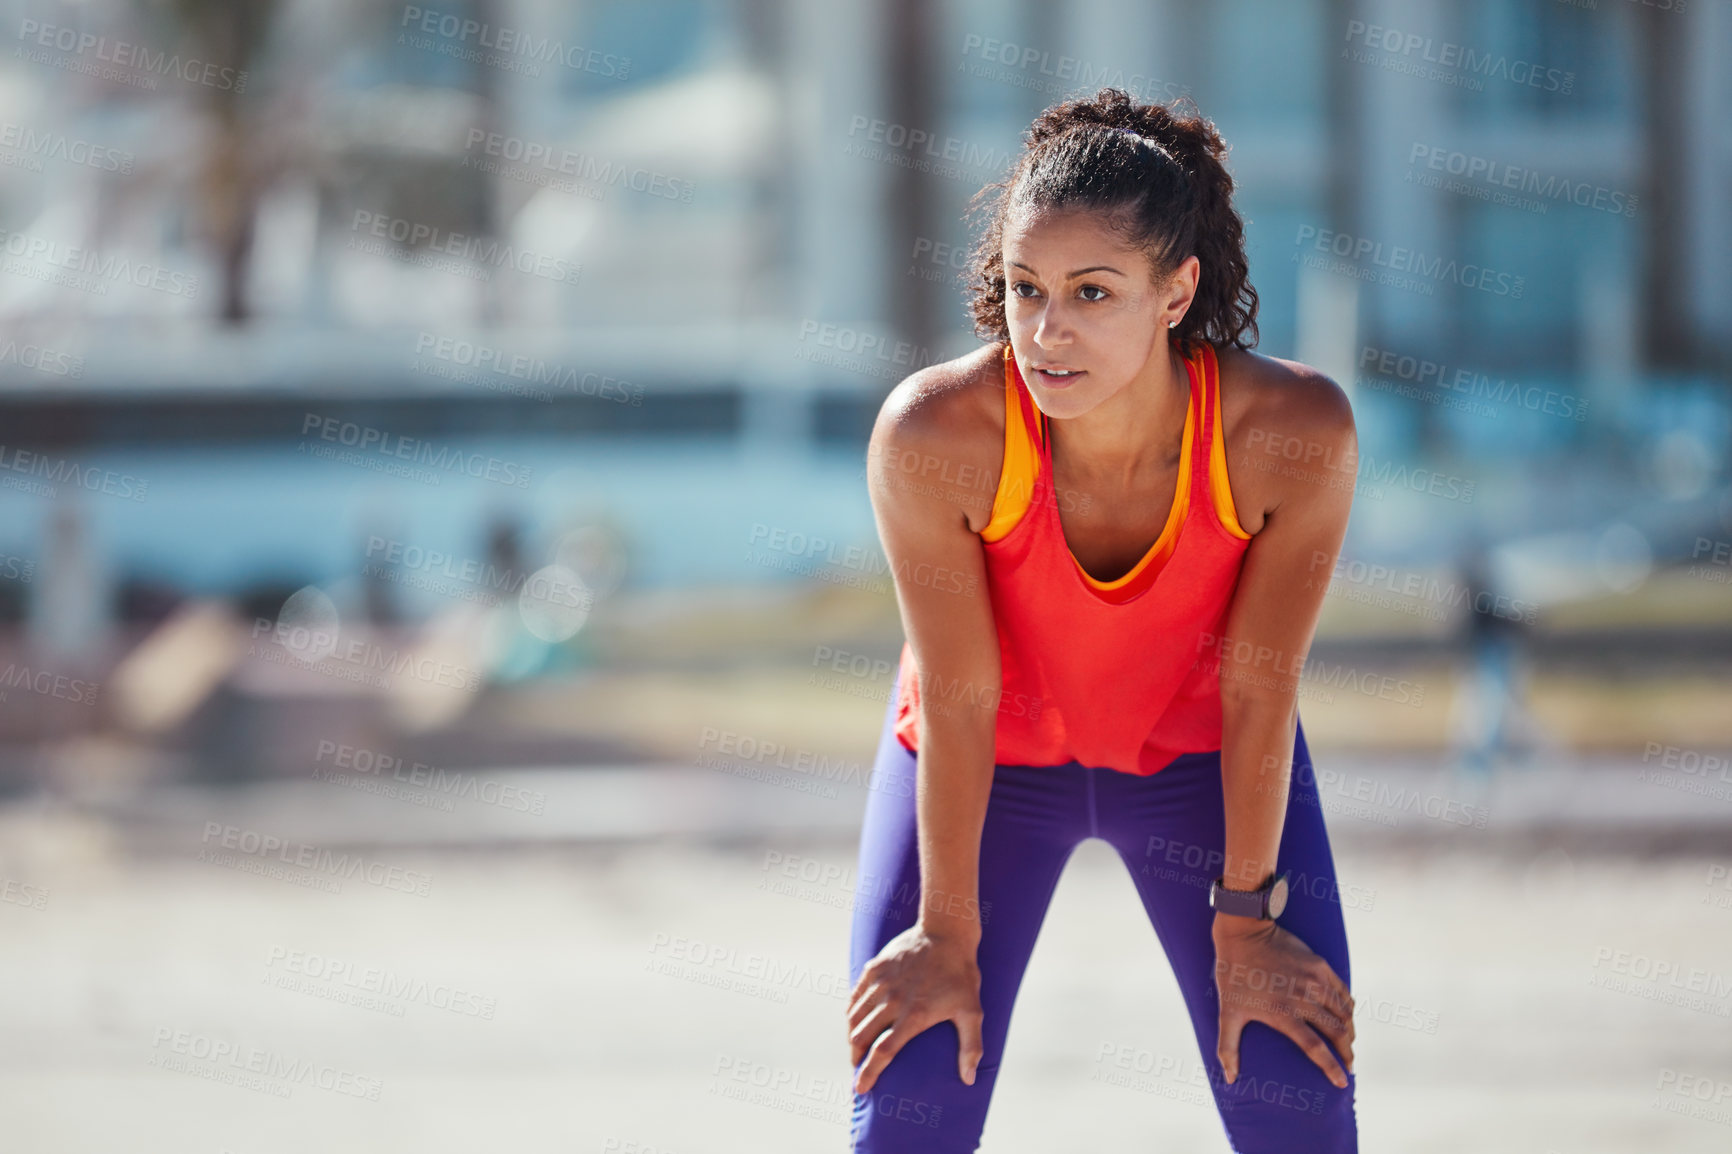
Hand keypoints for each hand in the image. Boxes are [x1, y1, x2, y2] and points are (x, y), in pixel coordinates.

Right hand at [847, 924, 983, 1094]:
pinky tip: (855, 1020)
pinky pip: (855, 996)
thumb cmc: (961, 974)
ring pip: (855, 1017)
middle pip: (862, 1037)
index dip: (869, 1072)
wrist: (946, 932)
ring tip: (856, 1047)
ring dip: (853, 1036)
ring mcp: (881, 984)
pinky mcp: (874, 968)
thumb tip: (969, 1079)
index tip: (859, 1088)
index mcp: (913, 1015)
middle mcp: (892, 1001)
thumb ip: (971, 1047)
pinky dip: (852, 1012)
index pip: (883, 1052)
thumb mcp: (972, 1011)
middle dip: (856, 1056)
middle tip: (859, 1066)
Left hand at [1212, 914, 1354, 1088]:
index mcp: (1283, 1013)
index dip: (1331, 1067)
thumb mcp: (1227, 1012)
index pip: (1316, 1048)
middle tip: (1349, 1065)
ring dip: (1349, 1031)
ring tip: (1349, 1043)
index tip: (1342, 1083)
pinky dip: (1348, 1007)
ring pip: (1344, 1013)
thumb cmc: (1234, 975)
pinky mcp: (1320, 965)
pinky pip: (1343, 991)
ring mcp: (1315, 981)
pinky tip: (1346, 1016)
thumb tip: (1229, 1078)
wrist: (1244, 933)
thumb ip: (1228, 1047)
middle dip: (1347, 1052)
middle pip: (1336, 1032)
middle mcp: (1304, 999)